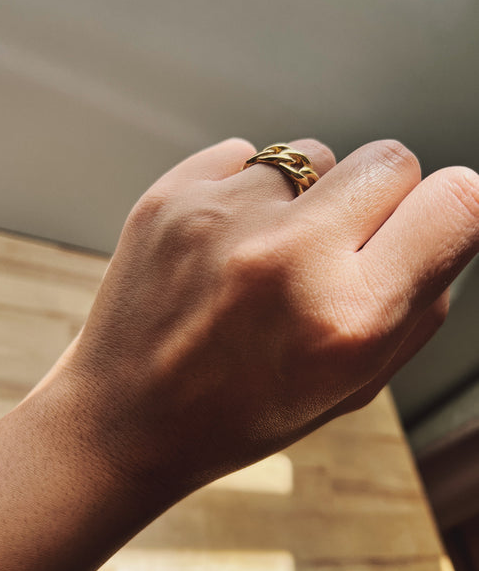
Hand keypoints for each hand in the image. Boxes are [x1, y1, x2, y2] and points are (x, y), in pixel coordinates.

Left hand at [60, 137, 477, 491]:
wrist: (125, 418)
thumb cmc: (242, 413)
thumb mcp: (350, 389)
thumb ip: (416, 308)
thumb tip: (446, 227)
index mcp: (347, 319)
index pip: (457, 203)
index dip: (454, 209)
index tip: (432, 224)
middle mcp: (288, 256)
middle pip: (390, 159)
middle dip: (381, 199)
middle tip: (340, 247)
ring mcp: (222, 216)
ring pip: (315, 152)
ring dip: (309, 196)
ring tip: (268, 254)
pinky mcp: (171, 194)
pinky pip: (247, 155)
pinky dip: (249, 192)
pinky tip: (224, 245)